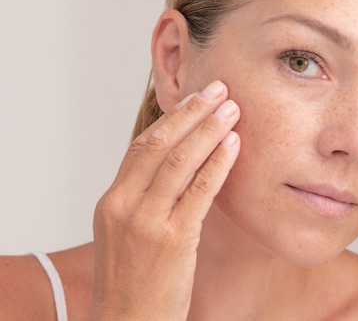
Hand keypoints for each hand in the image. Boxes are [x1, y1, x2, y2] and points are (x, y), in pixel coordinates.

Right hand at [90, 81, 240, 320]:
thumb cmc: (132, 279)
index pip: (143, 146)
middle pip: (160, 144)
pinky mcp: (173, 240)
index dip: (172, 119)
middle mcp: (125, 204)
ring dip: (208, 130)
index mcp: (113, 200)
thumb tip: (174, 167)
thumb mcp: (126, 232)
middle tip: (218, 89)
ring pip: (179, 161)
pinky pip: (199, 191)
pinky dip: (217, 164)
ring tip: (231, 109)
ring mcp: (147, 221)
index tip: (195, 100)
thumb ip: (143, 199)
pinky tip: (233, 145)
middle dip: (191, 113)